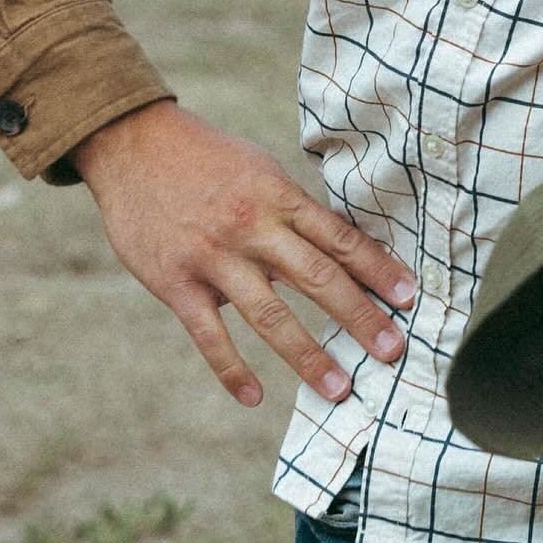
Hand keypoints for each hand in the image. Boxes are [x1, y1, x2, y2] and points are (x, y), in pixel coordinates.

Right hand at [73, 101, 415, 406]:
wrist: (133, 144)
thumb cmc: (207, 158)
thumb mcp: (260, 169)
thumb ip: (294, 211)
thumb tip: (337, 249)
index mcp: (278, 196)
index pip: (339, 238)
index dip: (377, 269)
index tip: (409, 297)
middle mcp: (252, 227)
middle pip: (316, 277)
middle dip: (359, 317)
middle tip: (393, 351)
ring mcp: (213, 257)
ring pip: (269, 315)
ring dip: (307, 355)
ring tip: (338, 388)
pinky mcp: (175, 282)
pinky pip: (209, 335)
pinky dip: (232, 369)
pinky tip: (254, 397)